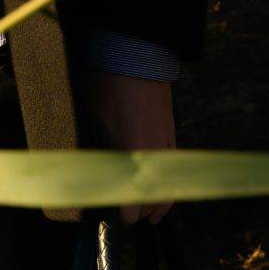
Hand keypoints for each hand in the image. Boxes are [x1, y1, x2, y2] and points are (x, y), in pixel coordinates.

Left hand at [79, 72, 175, 225]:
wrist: (133, 51)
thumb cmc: (105, 82)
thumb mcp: (93, 117)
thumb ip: (101, 148)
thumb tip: (99, 171)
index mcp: (129, 152)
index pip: (131, 200)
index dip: (125, 214)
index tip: (118, 218)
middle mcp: (152, 153)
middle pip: (152, 197)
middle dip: (142, 211)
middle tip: (130, 218)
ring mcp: (165, 142)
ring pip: (168, 185)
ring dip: (159, 202)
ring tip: (152, 216)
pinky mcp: (171, 130)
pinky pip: (175, 168)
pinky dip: (170, 183)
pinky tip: (165, 190)